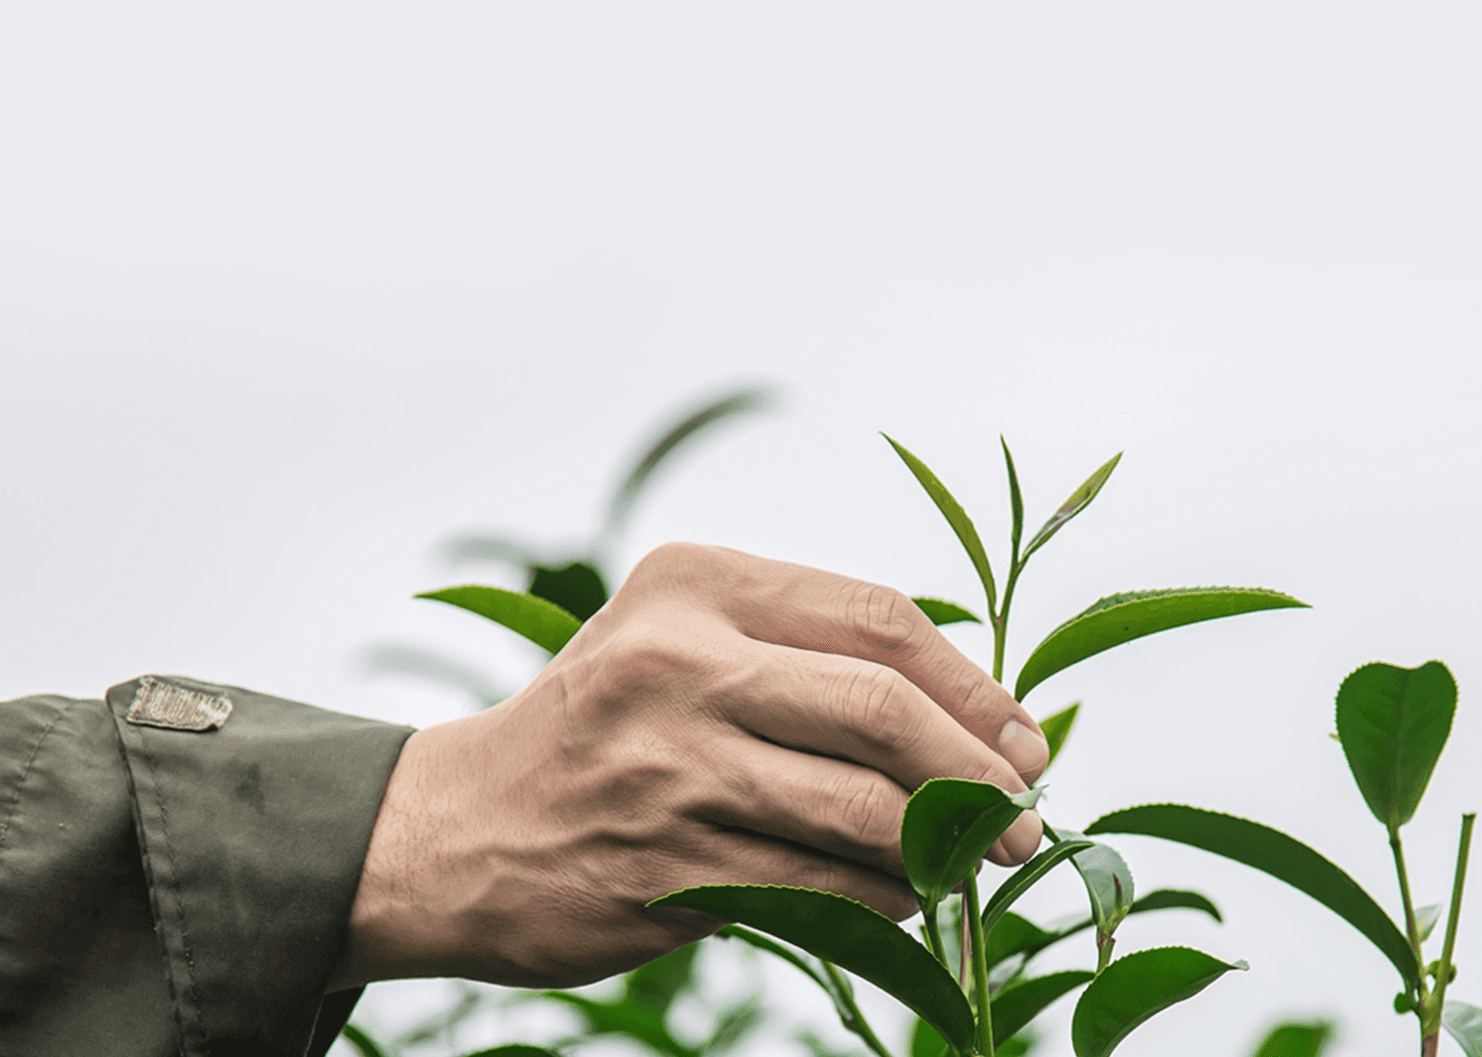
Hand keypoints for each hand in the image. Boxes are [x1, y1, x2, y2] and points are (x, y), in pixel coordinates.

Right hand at [330, 542, 1050, 989]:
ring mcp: (666, 769)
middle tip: (1025, 812)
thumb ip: (807, 649)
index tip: (1024, 737)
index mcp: (694, 582)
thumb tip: (977, 710)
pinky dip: (883, 899)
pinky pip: (818, 888)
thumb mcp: (684, 638)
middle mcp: (678, 662)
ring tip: (983, 861)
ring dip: (945, 847)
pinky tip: (905, 898)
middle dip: (977, 771)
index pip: (879, 619)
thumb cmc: (606, 725)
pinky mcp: (662, 868)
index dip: (973, 685)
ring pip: (860, 811)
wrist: (456, 829)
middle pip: (881, 709)